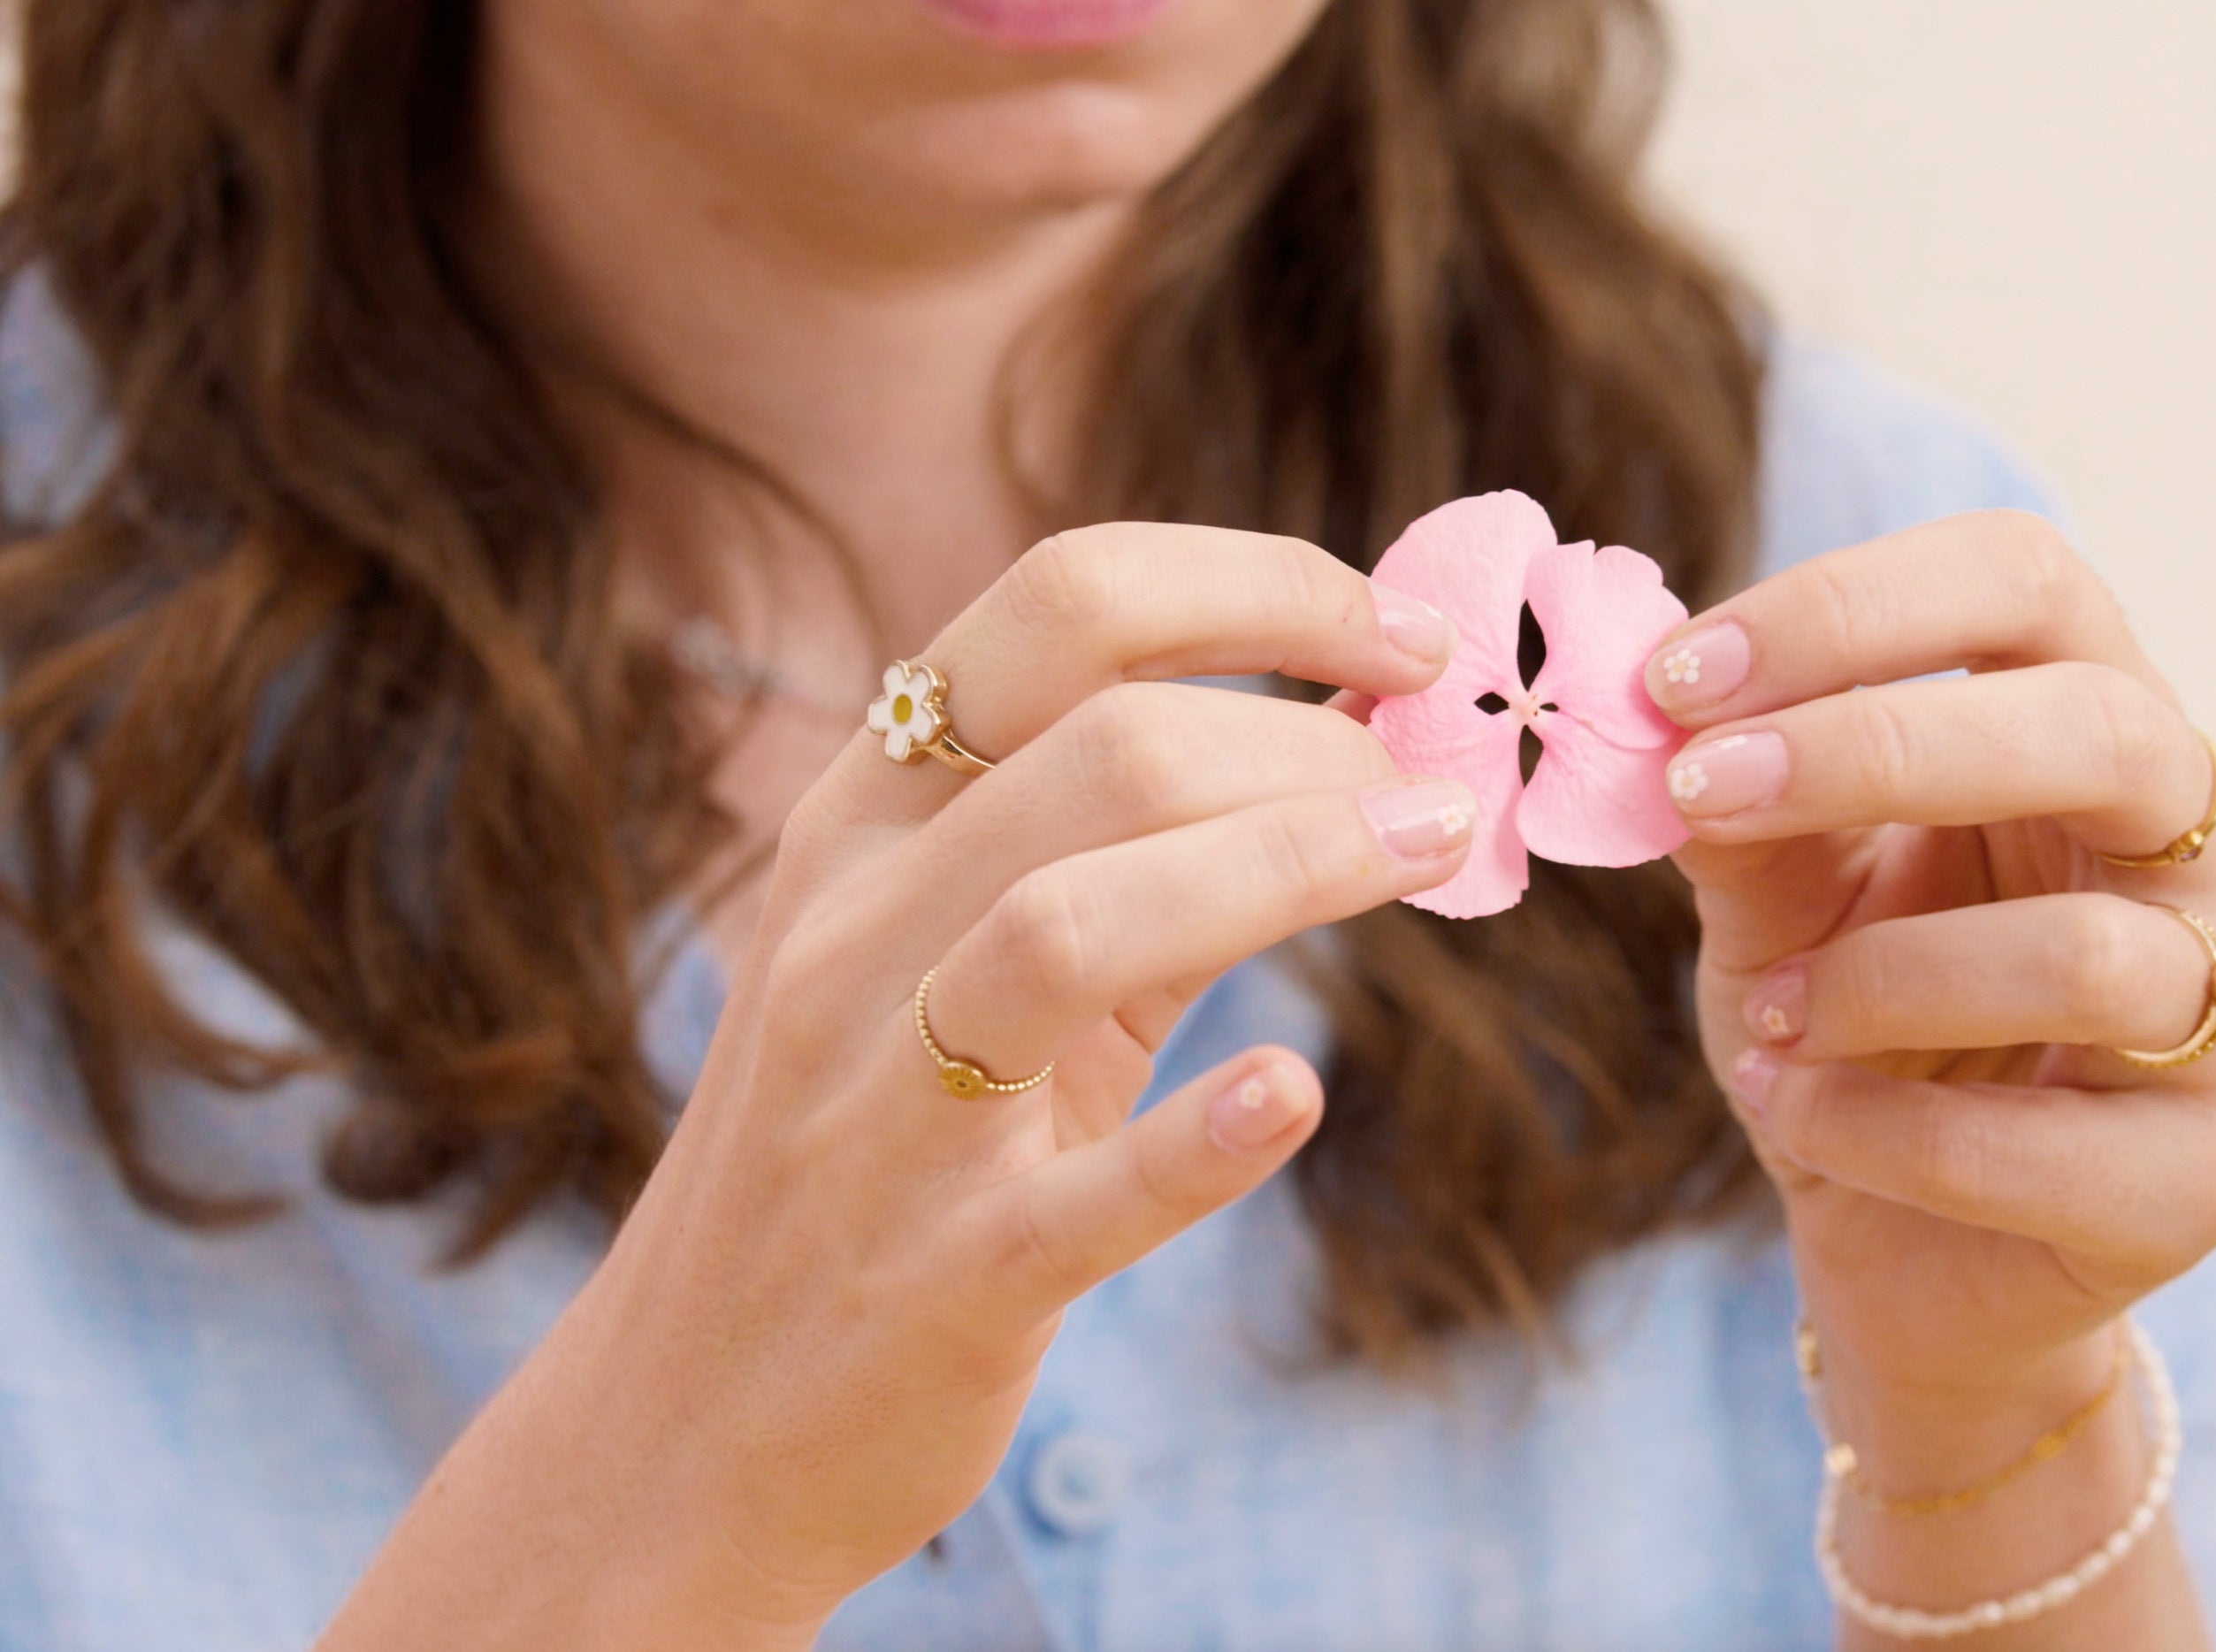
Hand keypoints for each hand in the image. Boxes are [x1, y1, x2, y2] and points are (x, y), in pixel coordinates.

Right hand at [324, 526, 1472, 1649]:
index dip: (1261, 587)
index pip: (1060, 607)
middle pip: (1104, 750)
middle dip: (1310, 737)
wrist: (689, 1430)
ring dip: (1288, 863)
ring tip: (1434, 852)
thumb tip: (1353, 724)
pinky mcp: (940, 1281)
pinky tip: (1296, 1097)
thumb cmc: (878, 1151)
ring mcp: (881, 1112)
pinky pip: (1076, 1197)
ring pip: (1073, 924)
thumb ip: (1126, 841)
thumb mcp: (953, 958)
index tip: (1404, 634)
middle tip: (1447, 784)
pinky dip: (1199, 1141)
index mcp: (862, 821)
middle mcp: (852, 935)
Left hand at [1648, 508, 2215, 1477]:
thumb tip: (1662, 721)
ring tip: (1769, 1019)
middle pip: (2107, 732)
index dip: (1852, 607)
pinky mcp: (2201, 1180)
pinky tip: (1798, 1116)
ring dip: (1872, 982)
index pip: (2030, 582)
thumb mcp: (1774, 897)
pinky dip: (1874, 1129)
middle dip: (1877, 747)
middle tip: (1703, 791)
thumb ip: (1738, 811)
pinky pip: (2036, 1144)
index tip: (1678, 677)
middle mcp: (2209, 851)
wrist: (1899, 1255)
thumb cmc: (1849, 1027)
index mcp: (2102, 730)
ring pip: (2083, 958)